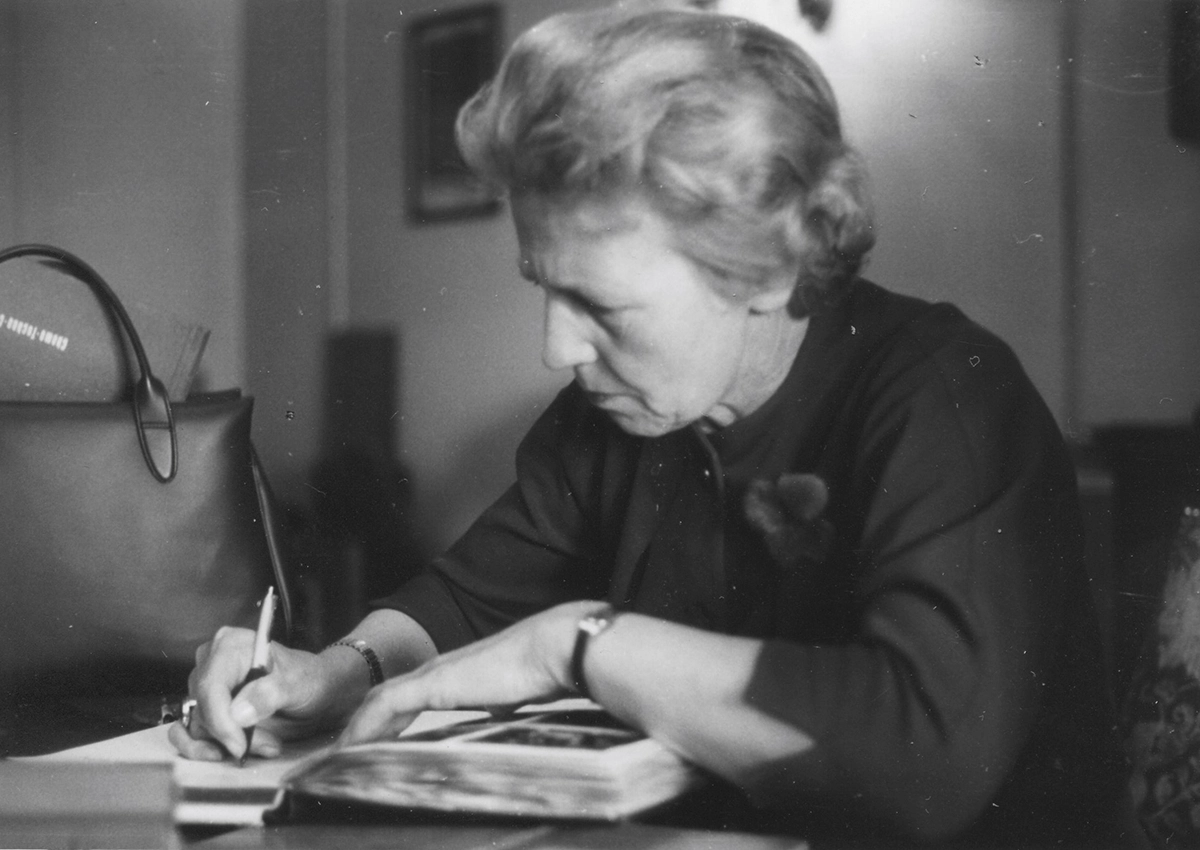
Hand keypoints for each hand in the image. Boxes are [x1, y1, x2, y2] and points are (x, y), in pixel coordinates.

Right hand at [168, 626, 354, 761]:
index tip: (239, 745)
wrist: (316, 693)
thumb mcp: (297, 683)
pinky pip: (192, 736)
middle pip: (202, 709)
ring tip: (266, 743)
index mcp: (231, 646)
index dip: (220, 720)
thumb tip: (238, 713)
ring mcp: (207, 689)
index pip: (210, 686)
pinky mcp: (207, 712)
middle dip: (232, 734)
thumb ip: (270, 693)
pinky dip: (212, 749)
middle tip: (267, 743)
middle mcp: (212, 664)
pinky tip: (238, 751)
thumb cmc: (308, 679)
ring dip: (229, 744)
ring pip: (199, 727)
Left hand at [336, 601, 595, 746]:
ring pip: (380, 700)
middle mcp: (440, 669)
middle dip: (364, 722)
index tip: (377, 740)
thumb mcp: (514, 693)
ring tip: (340, 753)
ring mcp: (435, 674)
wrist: (554, 649)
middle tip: (346, 749)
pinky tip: (352, 747)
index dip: (389, 716)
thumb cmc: (544, 668)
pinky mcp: (434, 683)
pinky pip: (386, 706)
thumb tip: (501, 712)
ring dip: (358, 726)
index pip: (410, 693)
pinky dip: (365, 726)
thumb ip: (500, 702)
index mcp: (458, 672)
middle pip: (387, 695)